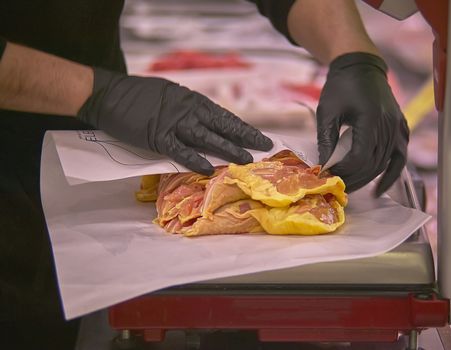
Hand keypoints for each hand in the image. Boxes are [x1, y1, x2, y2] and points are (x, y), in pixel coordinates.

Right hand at [78, 68, 272, 174]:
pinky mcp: (157, 136)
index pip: (224, 116)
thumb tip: (204, 123)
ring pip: (207, 138)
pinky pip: (180, 150)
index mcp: (191, 99)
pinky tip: (209, 168)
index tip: (260, 137)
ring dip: (228, 149)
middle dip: (246, 137)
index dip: (243, 128)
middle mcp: (187, 109)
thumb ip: (187, 109)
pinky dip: (194, 159)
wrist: (107, 94)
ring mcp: (173, 123)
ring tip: (246, 160)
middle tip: (265, 147)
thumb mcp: (169, 94)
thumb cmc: (137, 95)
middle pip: (222, 125)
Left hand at [317, 52, 408, 195]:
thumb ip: (326, 140)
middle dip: (354, 178)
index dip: (344, 170)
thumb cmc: (341, 86)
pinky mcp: (401, 128)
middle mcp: (388, 125)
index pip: (359, 156)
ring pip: (385, 163)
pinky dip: (391, 174)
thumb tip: (324, 167)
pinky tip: (380, 189)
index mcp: (370, 118)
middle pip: (373, 163)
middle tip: (337, 187)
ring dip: (368, 178)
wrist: (360, 66)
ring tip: (351, 188)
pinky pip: (399, 157)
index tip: (329, 176)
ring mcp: (398, 127)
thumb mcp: (327, 112)